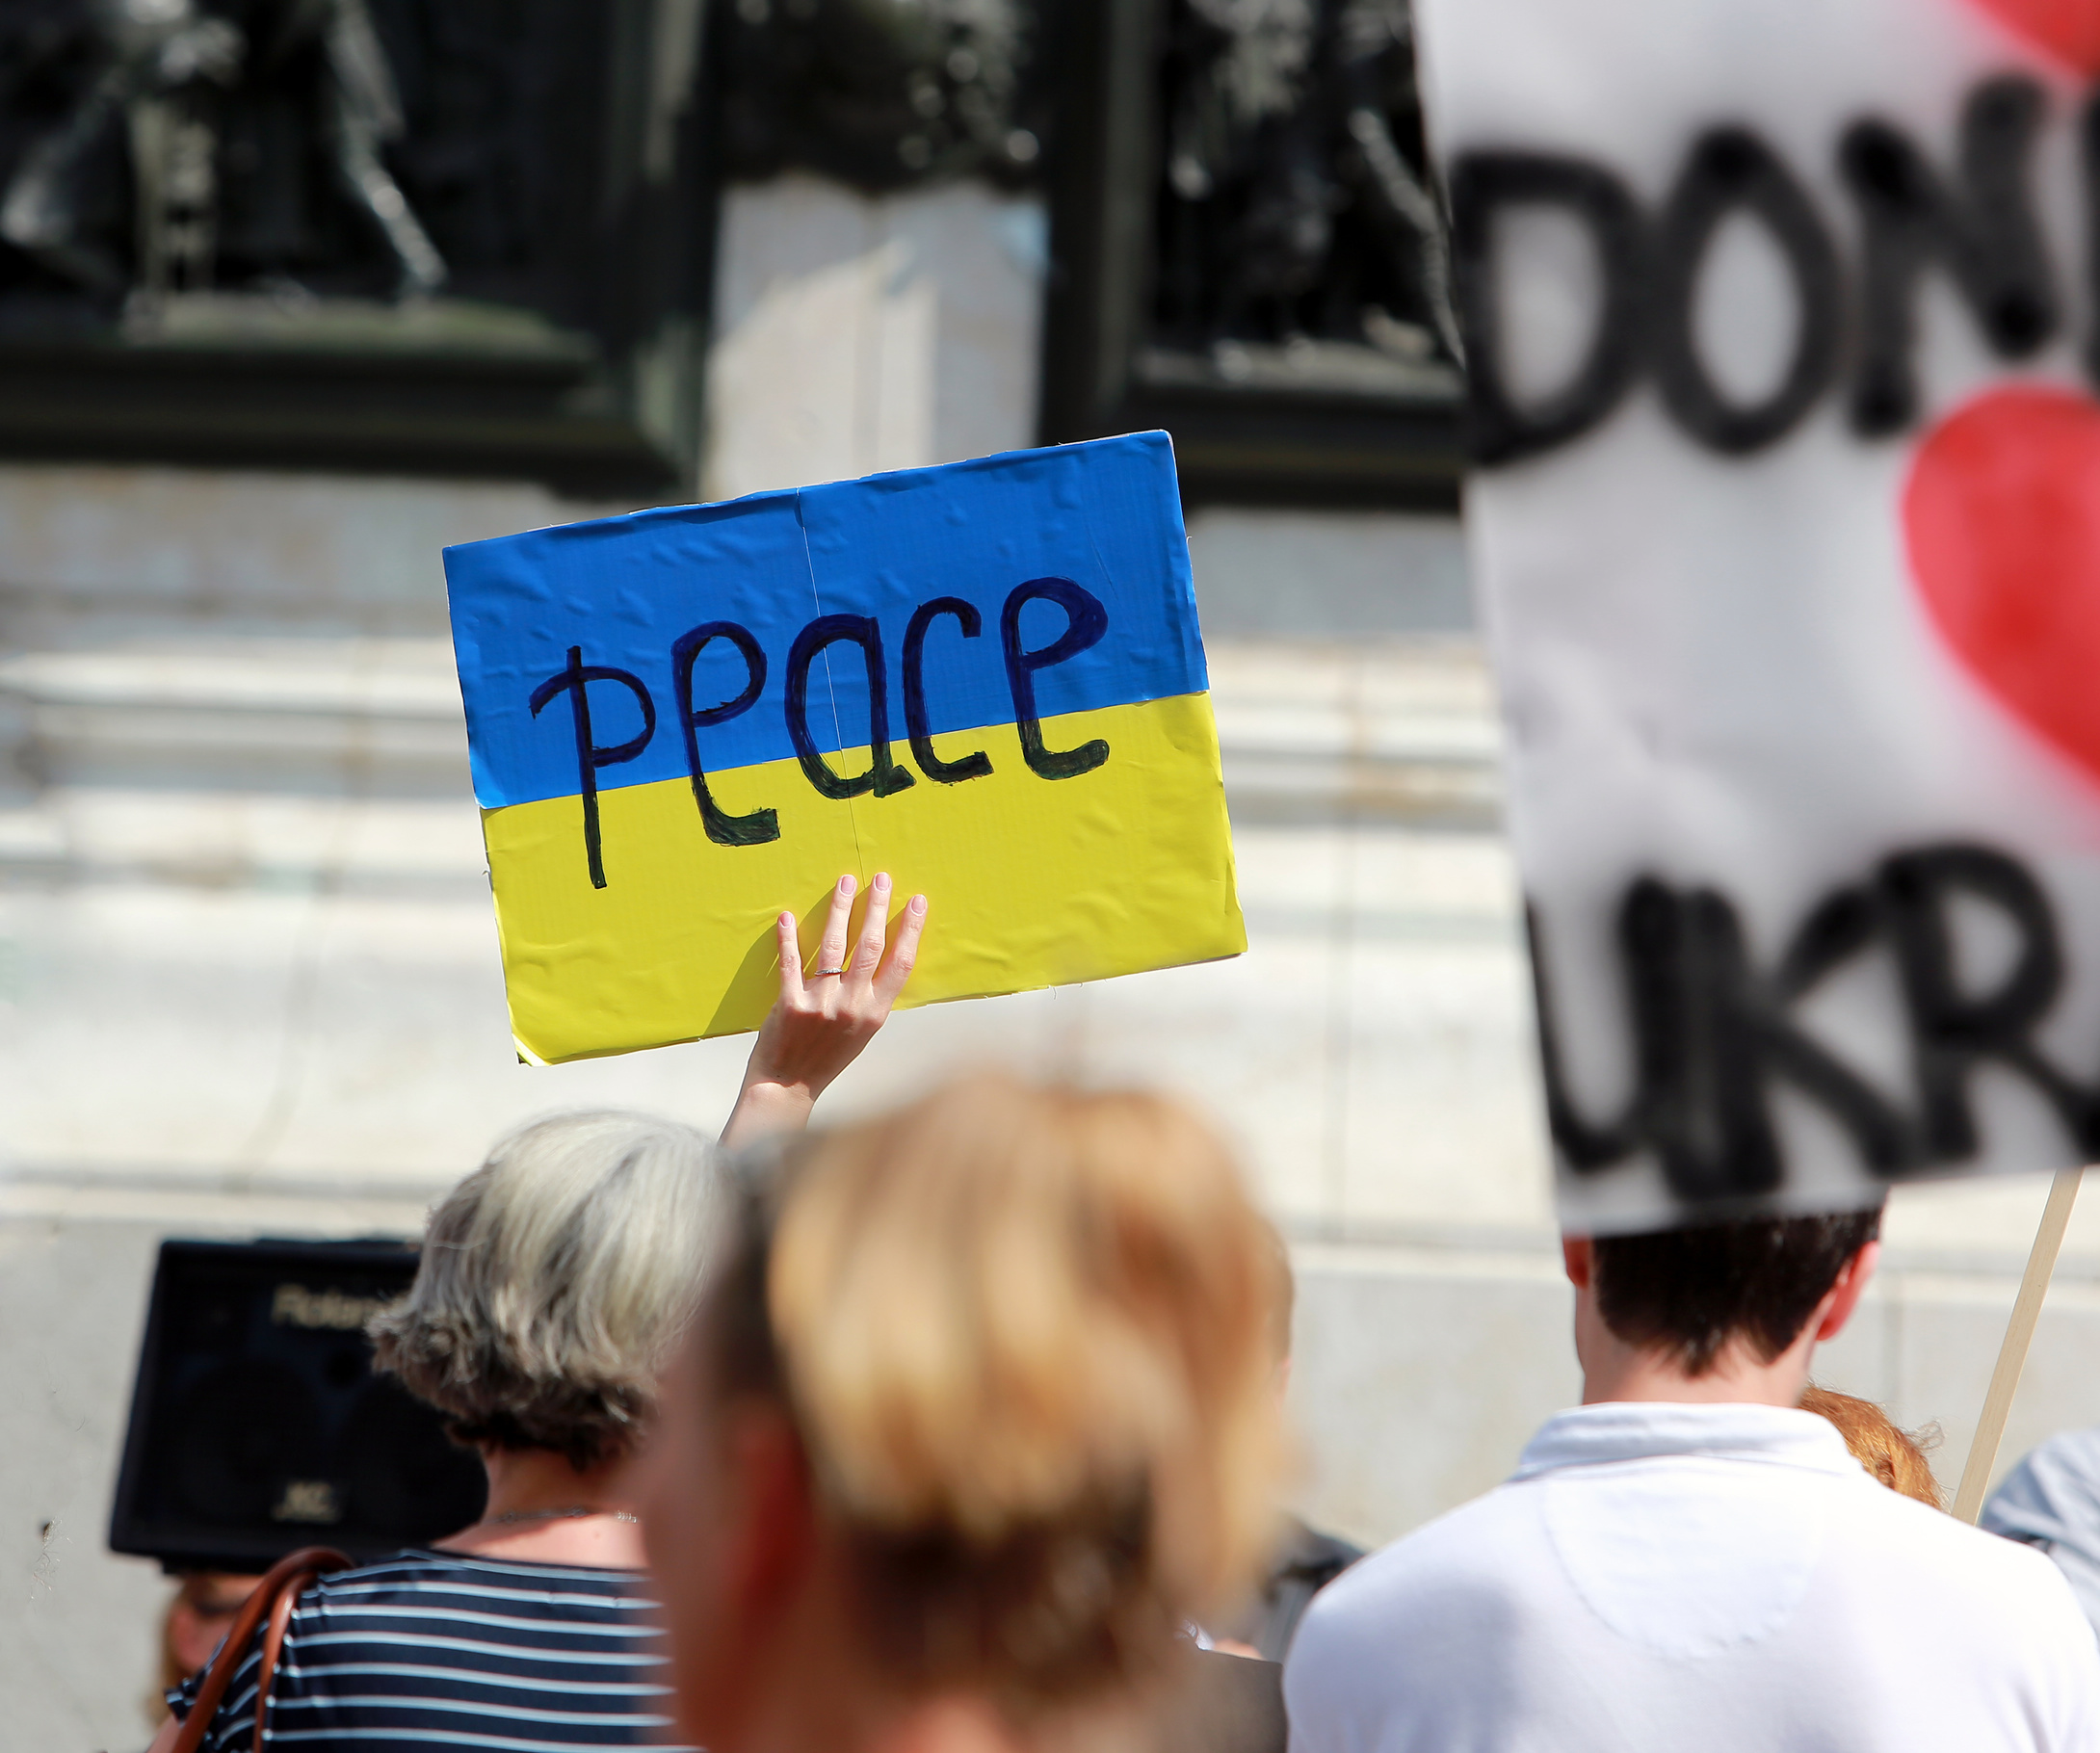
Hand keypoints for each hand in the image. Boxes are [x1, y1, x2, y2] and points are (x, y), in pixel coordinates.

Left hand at [720, 872, 927, 1146]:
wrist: (788, 1087)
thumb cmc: (827, 1058)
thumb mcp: (861, 1032)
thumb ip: (870, 998)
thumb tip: (880, 957)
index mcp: (875, 1012)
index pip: (900, 962)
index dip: (910, 928)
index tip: (917, 901)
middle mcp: (852, 1005)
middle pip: (869, 946)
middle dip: (877, 907)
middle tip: (880, 878)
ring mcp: (821, 1004)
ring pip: (834, 946)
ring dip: (840, 909)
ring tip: (845, 883)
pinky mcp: (790, 1005)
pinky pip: (790, 963)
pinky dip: (788, 938)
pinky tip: (787, 916)